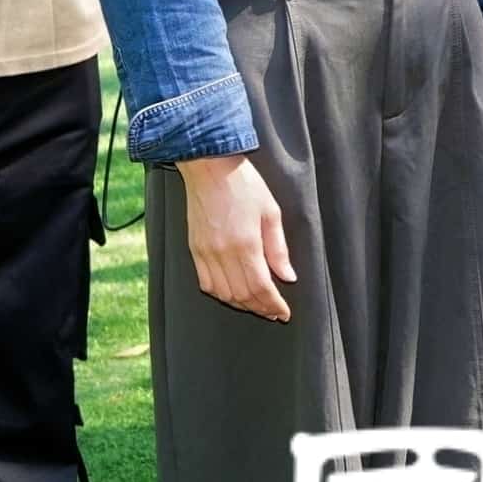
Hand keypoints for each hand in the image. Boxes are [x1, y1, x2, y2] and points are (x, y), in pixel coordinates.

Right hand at [181, 154, 295, 320]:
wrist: (209, 168)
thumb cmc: (245, 186)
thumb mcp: (271, 213)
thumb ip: (278, 249)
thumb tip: (288, 277)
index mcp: (246, 244)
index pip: (261, 288)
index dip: (274, 305)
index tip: (284, 313)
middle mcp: (223, 253)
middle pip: (242, 295)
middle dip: (260, 308)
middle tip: (274, 312)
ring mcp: (205, 253)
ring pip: (223, 293)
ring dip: (241, 305)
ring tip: (257, 306)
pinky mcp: (194, 250)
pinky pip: (205, 283)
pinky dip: (220, 294)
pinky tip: (232, 294)